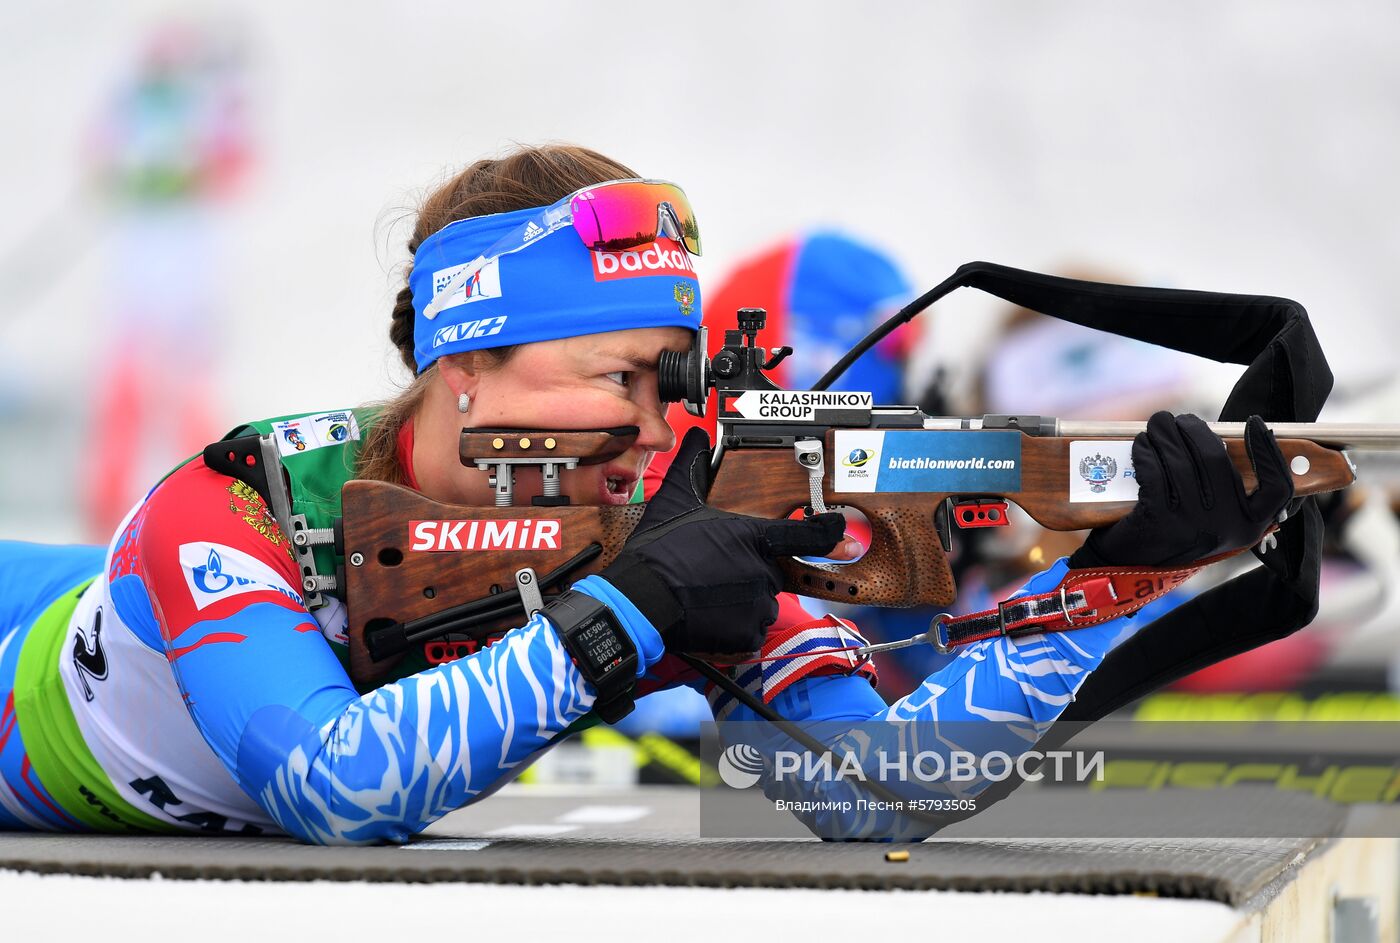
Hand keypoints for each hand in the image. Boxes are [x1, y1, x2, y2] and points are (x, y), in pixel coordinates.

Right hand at [601, 428, 844, 654]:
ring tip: (710, 595)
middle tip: (716, 572)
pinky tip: (711, 616)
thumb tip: (695, 434)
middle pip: (772, 573)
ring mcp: (758, 604)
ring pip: (762, 603)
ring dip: (744, 601)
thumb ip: (692, 466)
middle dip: (750, 573)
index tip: (843, 532)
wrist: (641, 600)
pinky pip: (752, 631)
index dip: (828, 533)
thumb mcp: (674, 501)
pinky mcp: (748, 634)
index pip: (804, 535)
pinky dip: (735, 627)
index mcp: (753, 537)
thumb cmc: (658, 551)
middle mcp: (763, 571)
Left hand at [1069, 412, 1292, 568]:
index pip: (1277, 487)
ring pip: (1179, 461)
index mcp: (1249, 525)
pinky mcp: (1159, 520)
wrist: (1132, 568)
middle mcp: (1226, 526)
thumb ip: (1227, 489)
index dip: (1269, 452)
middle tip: (1177, 420)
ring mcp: (1192, 523)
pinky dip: (1145, 451)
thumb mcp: (1213, 519)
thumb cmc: (1176, 531)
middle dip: (1193, 429)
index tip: (1255, 423)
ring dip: (1164, 434)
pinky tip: (1141, 444)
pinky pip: (1153, 470)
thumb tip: (1225, 438)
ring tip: (1157, 425)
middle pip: (1215, 459)